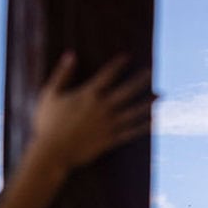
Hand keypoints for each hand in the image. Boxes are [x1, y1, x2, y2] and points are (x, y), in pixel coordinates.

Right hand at [30, 51, 154, 171]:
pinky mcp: (110, 140)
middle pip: (126, 91)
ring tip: (160, 96)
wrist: (52, 152)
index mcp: (88, 95)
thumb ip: (61, 74)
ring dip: (148, 103)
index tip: (127, 57)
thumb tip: (71, 54)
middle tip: (151, 71)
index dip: (117, 65)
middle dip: (140, 80)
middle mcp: (102, 108)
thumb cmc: (47, 123)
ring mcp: (108, 125)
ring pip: (133, 112)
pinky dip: (144, 126)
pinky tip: (155, 121)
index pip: (107, 75)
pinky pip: (130, 132)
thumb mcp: (50, 94)